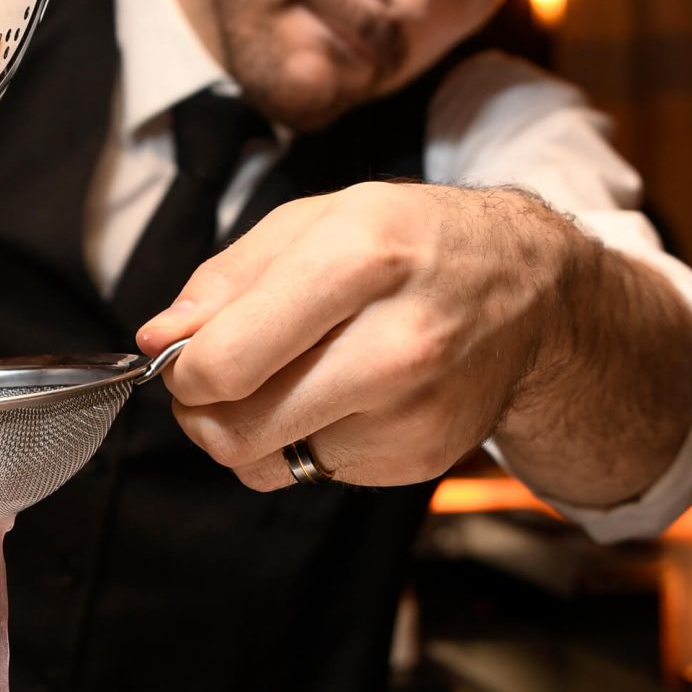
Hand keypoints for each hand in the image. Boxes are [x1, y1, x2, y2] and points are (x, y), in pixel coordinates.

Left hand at [135, 184, 571, 491]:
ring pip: (268, 462)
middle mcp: (394, 345)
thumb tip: (160, 339)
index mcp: (359, 260)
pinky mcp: (421, 458)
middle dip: (202, 413)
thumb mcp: (318, 219)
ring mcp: (414, 412)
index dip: (183, 371)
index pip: (225, 362)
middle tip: (215, 383)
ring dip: (253, 432)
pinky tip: (342, 397)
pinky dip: (307, 442)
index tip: (184, 359)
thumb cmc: (411, 243)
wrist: (531, 291)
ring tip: (285, 381)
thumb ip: (226, 278)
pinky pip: (315, 472)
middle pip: (238, 430)